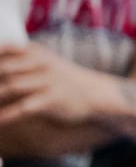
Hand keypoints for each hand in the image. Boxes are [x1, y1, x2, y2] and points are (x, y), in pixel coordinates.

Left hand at [0, 45, 120, 133]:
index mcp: (36, 52)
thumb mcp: (46, 62)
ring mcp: (47, 81)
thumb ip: (21, 61)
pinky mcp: (51, 100)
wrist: (96, 94)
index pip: (5, 50)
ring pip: (10, 87)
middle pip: (3, 69)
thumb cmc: (65, 80)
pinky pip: (22, 108)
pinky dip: (6, 115)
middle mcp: (41, 64)